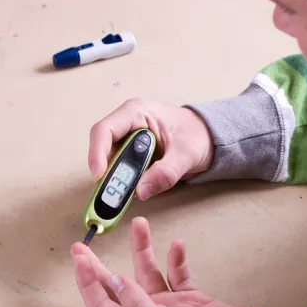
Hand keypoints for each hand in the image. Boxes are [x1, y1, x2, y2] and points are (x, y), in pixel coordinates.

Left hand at [71, 217, 252, 306]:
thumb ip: (136, 304)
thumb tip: (114, 281)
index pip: (101, 305)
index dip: (87, 282)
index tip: (80, 258)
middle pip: (117, 287)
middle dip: (99, 265)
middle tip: (83, 245)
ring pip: (148, 272)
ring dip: (143, 248)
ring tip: (141, 225)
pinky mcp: (189, 299)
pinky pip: (177, 273)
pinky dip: (177, 258)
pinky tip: (177, 245)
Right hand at [89, 98, 213, 199]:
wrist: (209, 138)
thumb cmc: (198, 136)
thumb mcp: (186, 154)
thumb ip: (166, 172)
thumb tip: (141, 191)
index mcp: (137, 112)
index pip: (105, 130)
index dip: (97, 153)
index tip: (99, 175)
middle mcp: (128, 122)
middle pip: (103, 146)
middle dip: (105, 170)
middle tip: (109, 193)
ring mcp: (128, 137)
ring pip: (109, 159)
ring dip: (113, 178)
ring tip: (120, 194)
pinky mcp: (132, 152)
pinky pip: (120, 167)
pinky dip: (122, 180)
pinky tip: (129, 190)